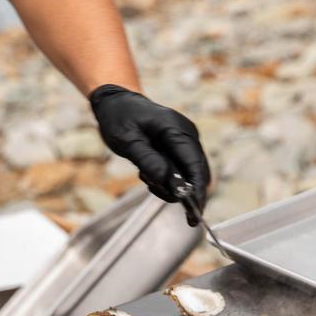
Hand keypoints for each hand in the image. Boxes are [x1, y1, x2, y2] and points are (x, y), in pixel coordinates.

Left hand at [89, 84, 210, 225]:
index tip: (194, 213)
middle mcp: (187, 135)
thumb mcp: (127, 140)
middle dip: (187, 194)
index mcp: (177, 130)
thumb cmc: (120, 118)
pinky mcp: (178, 149)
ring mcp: (184, 142)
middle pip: (198, 173)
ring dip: (172, 187)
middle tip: (164, 201)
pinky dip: (168, 181)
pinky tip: (148, 175)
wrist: (117, 102)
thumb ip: (146, 159)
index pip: (195, 166)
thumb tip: (164, 180)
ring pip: (190, 176)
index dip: (196, 191)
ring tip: (146, 179)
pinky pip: (180, 172)